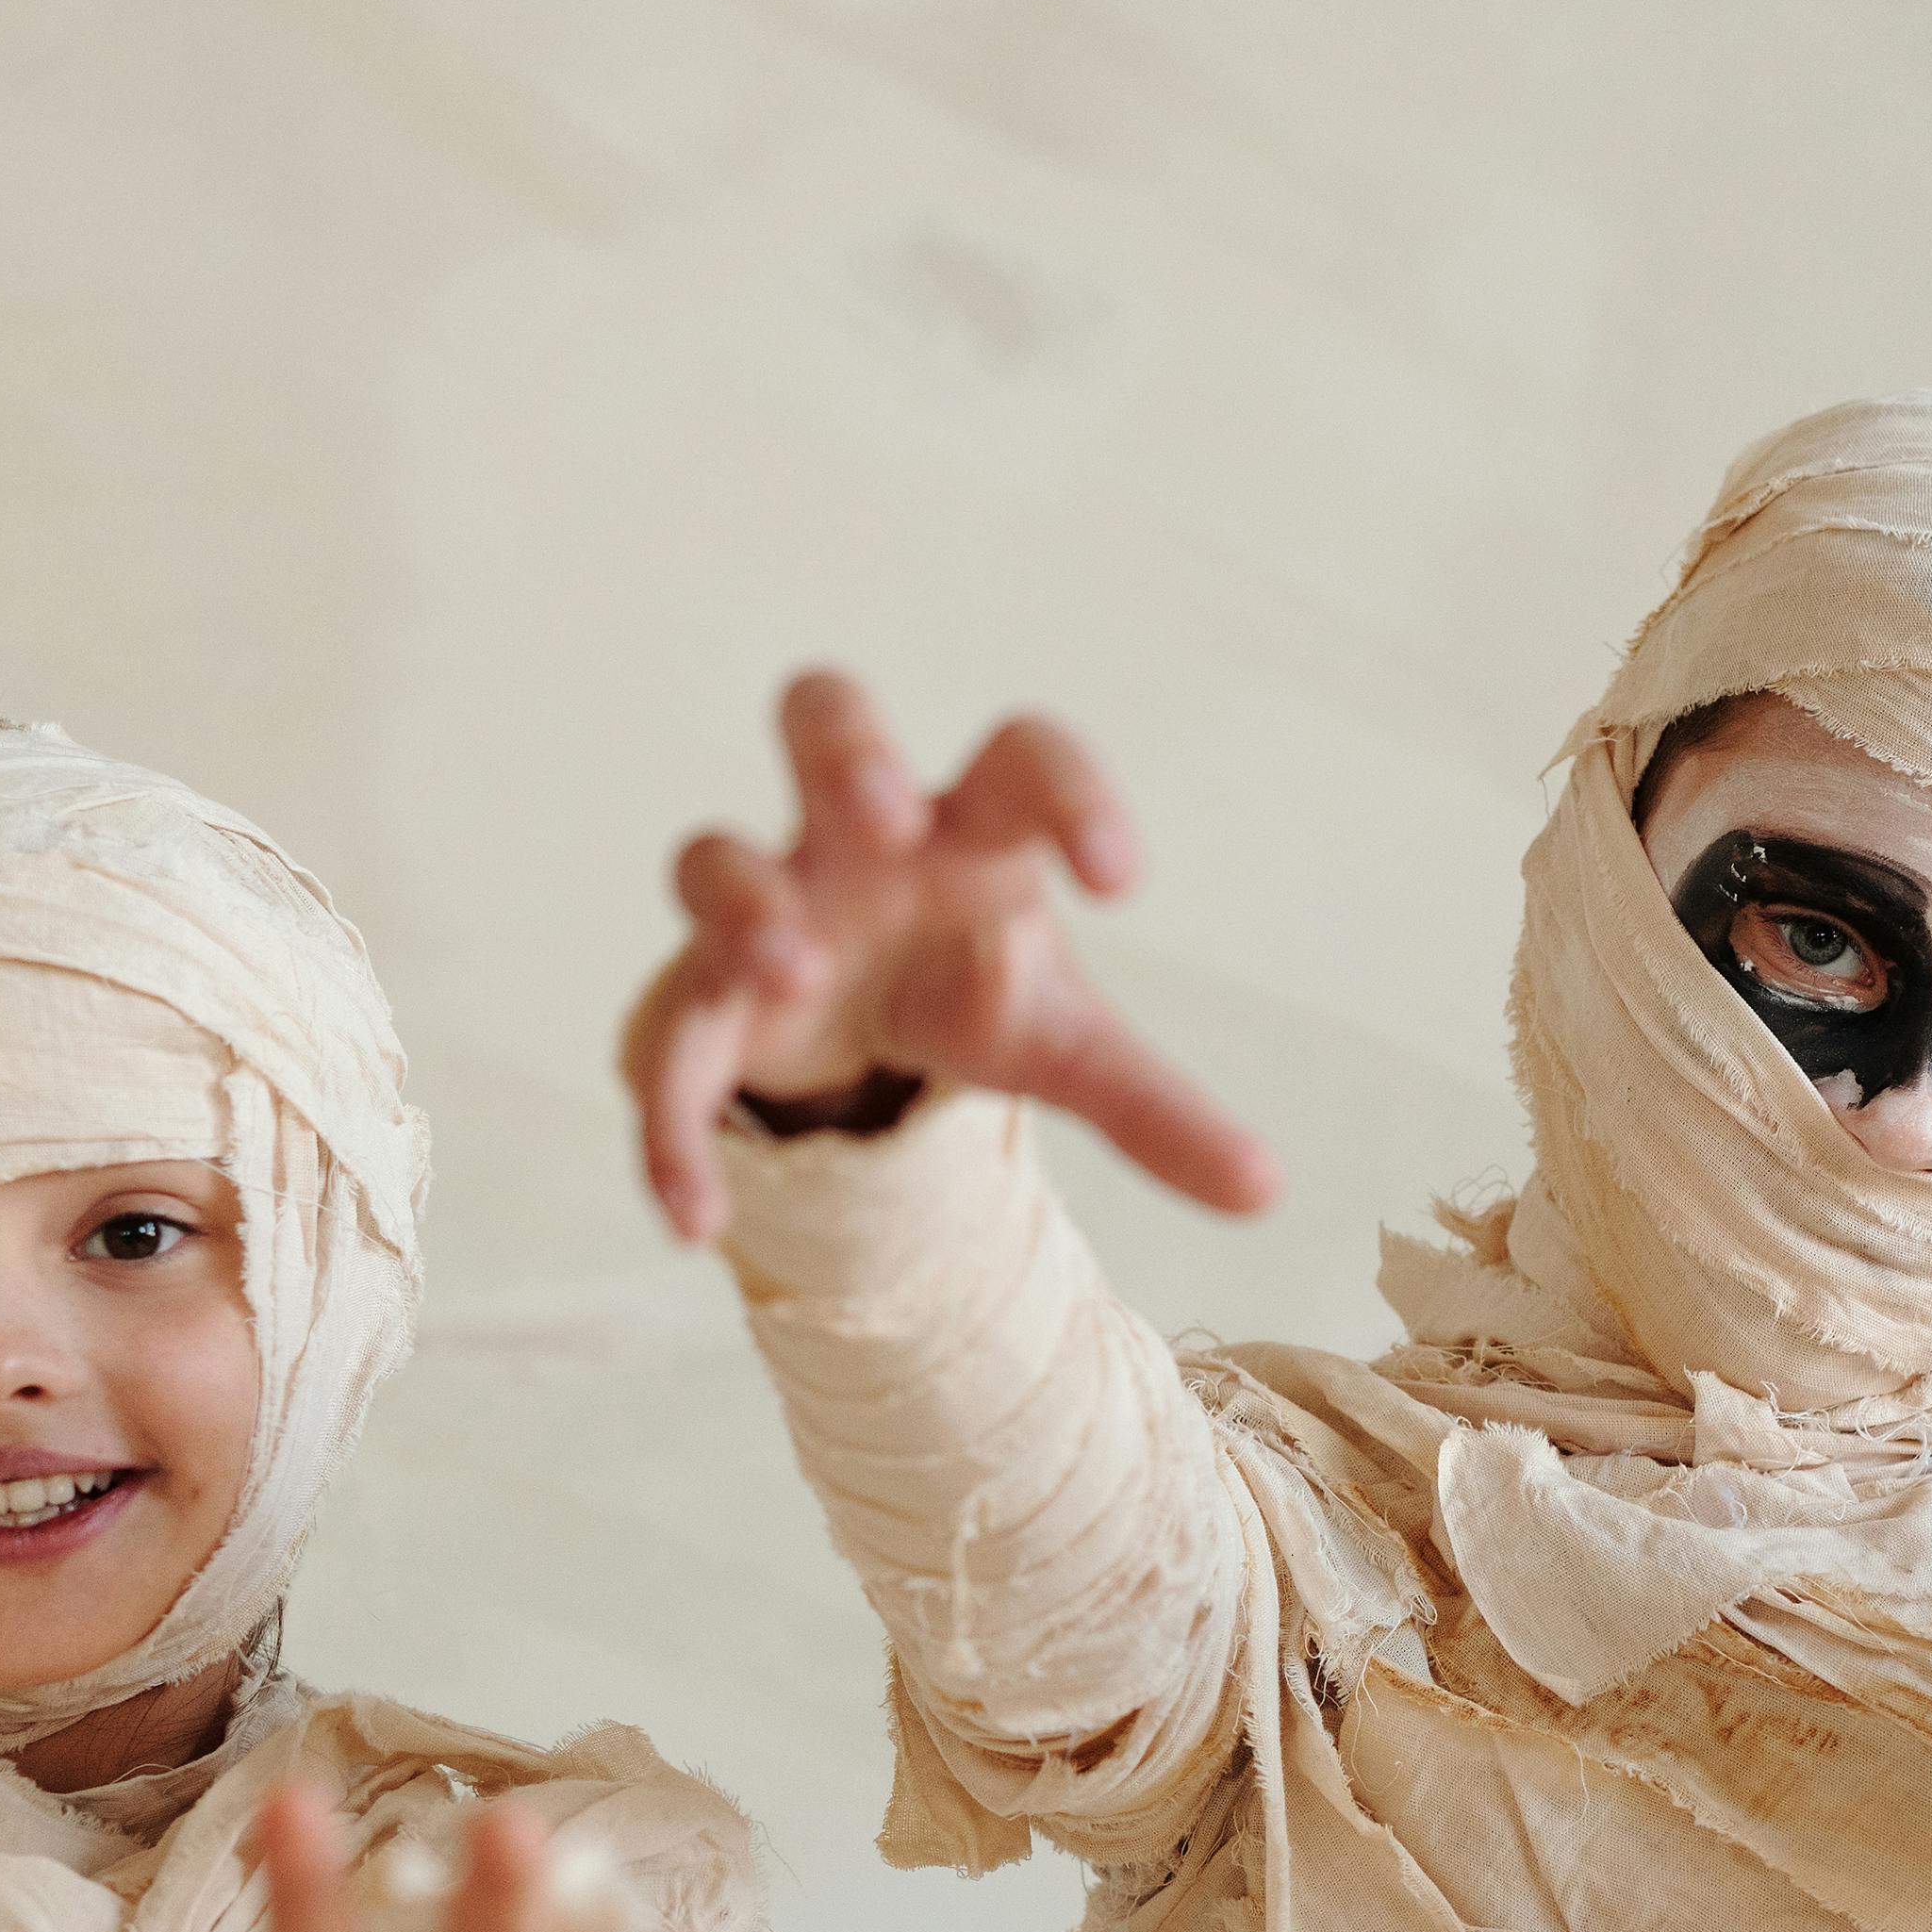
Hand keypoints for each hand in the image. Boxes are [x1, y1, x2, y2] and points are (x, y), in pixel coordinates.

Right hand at [623, 666, 1282, 1246]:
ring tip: (795, 970)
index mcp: (965, 828)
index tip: (1125, 882)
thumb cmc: (965, 988)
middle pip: (824, 712)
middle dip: (848, 750)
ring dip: (746, 905)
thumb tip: (1267, 1193)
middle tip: (887, 817)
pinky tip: (696, 1219)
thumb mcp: (1061, 1045)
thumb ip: (1155, 1107)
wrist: (849, 1031)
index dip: (1070, 794)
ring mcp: (761, 907)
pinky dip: (670, 1131)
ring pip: (711, 856)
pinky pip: (664, 1050)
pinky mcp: (692, 1002)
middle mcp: (850, 839)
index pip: (1022, 758)